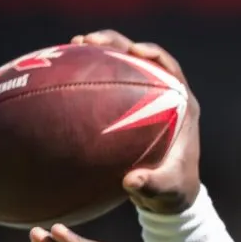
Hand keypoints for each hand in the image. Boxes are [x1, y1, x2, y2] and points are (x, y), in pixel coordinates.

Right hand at [71, 30, 201, 213]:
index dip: (153, 55)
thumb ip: (152, 186)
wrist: (169, 200)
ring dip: (98, 54)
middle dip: (116, 43)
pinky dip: (85, 79)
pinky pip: (104, 88)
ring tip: (71, 45)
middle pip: (140, 58)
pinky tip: (58, 78)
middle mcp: (165, 97)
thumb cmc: (172, 193)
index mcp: (182, 107)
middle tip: (87, 40)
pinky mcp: (126, 111)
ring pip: (121, 67)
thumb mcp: (166, 191)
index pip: (170, 69)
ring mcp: (145, 102)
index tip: (134, 51)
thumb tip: (132, 182)